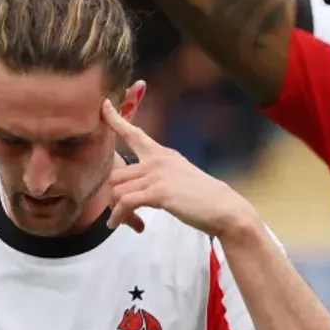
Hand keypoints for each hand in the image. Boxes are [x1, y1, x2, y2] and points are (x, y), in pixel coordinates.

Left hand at [102, 99, 256, 236]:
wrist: (224, 209)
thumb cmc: (203, 198)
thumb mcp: (180, 176)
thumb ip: (159, 175)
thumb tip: (138, 188)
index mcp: (163, 154)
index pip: (134, 133)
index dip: (116, 119)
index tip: (104, 106)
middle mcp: (158, 160)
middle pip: (116, 173)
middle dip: (112, 196)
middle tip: (119, 213)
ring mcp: (158, 175)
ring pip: (117, 189)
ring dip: (116, 209)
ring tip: (123, 221)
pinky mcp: (159, 192)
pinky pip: (126, 202)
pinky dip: (119, 216)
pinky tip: (117, 224)